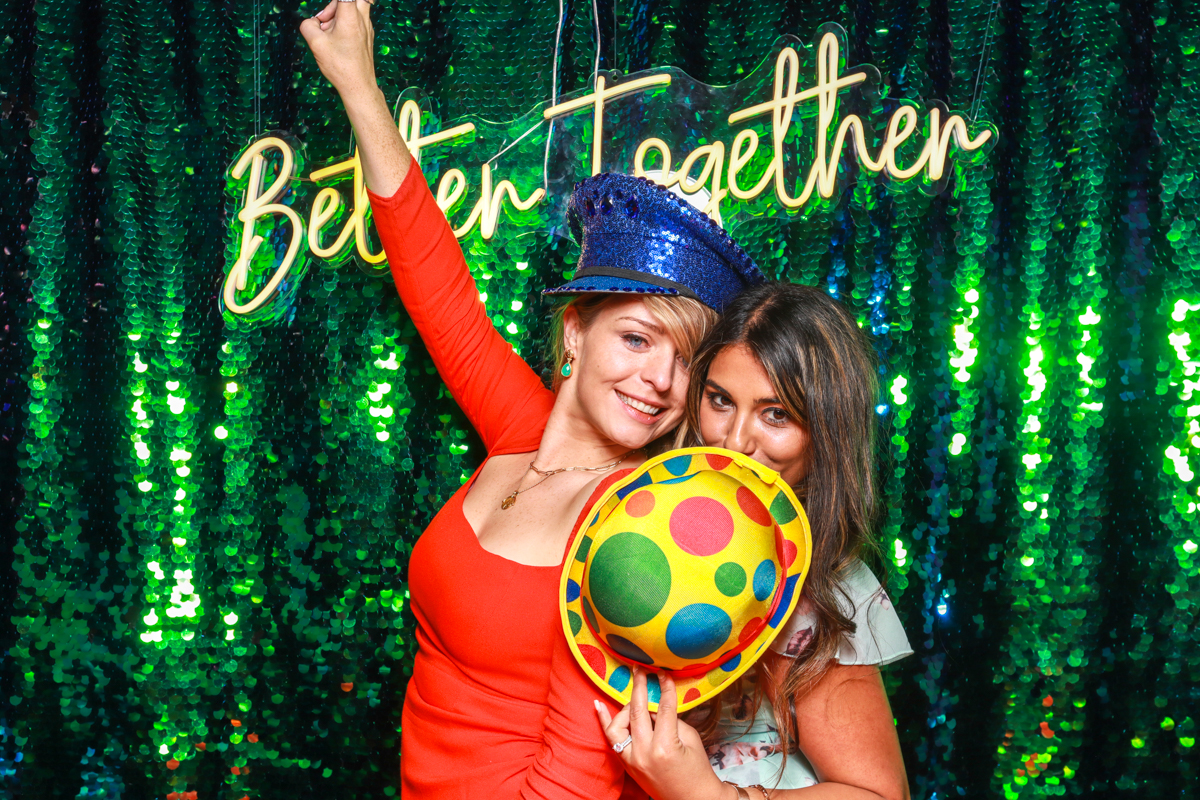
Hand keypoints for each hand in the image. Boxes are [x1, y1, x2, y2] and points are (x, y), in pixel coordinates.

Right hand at [299, 0, 377, 99]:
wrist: (359, 86)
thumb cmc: (340, 66)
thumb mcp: (315, 43)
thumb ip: (308, 25)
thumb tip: (312, 22)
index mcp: (350, 17)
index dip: (333, 2)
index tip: (326, 16)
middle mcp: (362, 19)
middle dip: (336, 3)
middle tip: (326, 19)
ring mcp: (367, 28)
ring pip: (355, 7)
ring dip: (339, 13)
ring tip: (328, 31)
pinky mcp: (367, 36)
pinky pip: (356, 20)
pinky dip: (344, 23)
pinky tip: (336, 39)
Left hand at [596, 669, 733, 799]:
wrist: (691, 799)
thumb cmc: (697, 769)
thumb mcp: (690, 739)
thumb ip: (670, 719)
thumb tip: (654, 704)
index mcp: (664, 746)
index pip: (662, 708)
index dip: (664, 688)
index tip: (663, 673)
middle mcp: (644, 753)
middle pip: (637, 712)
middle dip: (639, 687)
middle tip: (640, 670)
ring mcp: (632, 761)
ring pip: (619, 724)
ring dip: (627, 708)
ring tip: (637, 700)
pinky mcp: (627, 765)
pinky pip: (611, 739)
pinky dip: (604, 721)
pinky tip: (597, 705)